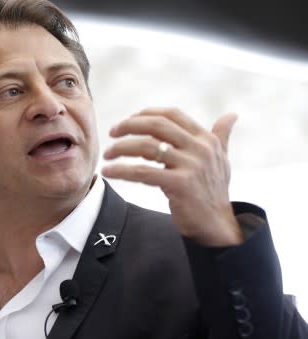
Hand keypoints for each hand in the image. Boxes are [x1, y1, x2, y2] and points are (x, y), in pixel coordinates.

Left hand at [102, 107, 242, 246]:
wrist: (216, 224)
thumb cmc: (213, 191)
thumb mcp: (221, 159)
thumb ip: (221, 136)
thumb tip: (231, 115)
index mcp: (206, 139)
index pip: (172, 115)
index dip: (146, 114)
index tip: (128, 121)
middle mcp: (200, 148)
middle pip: (157, 125)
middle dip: (129, 125)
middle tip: (112, 133)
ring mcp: (191, 165)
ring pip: (146, 146)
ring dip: (121, 148)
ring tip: (107, 155)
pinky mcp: (180, 184)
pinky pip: (143, 172)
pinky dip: (121, 170)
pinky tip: (108, 172)